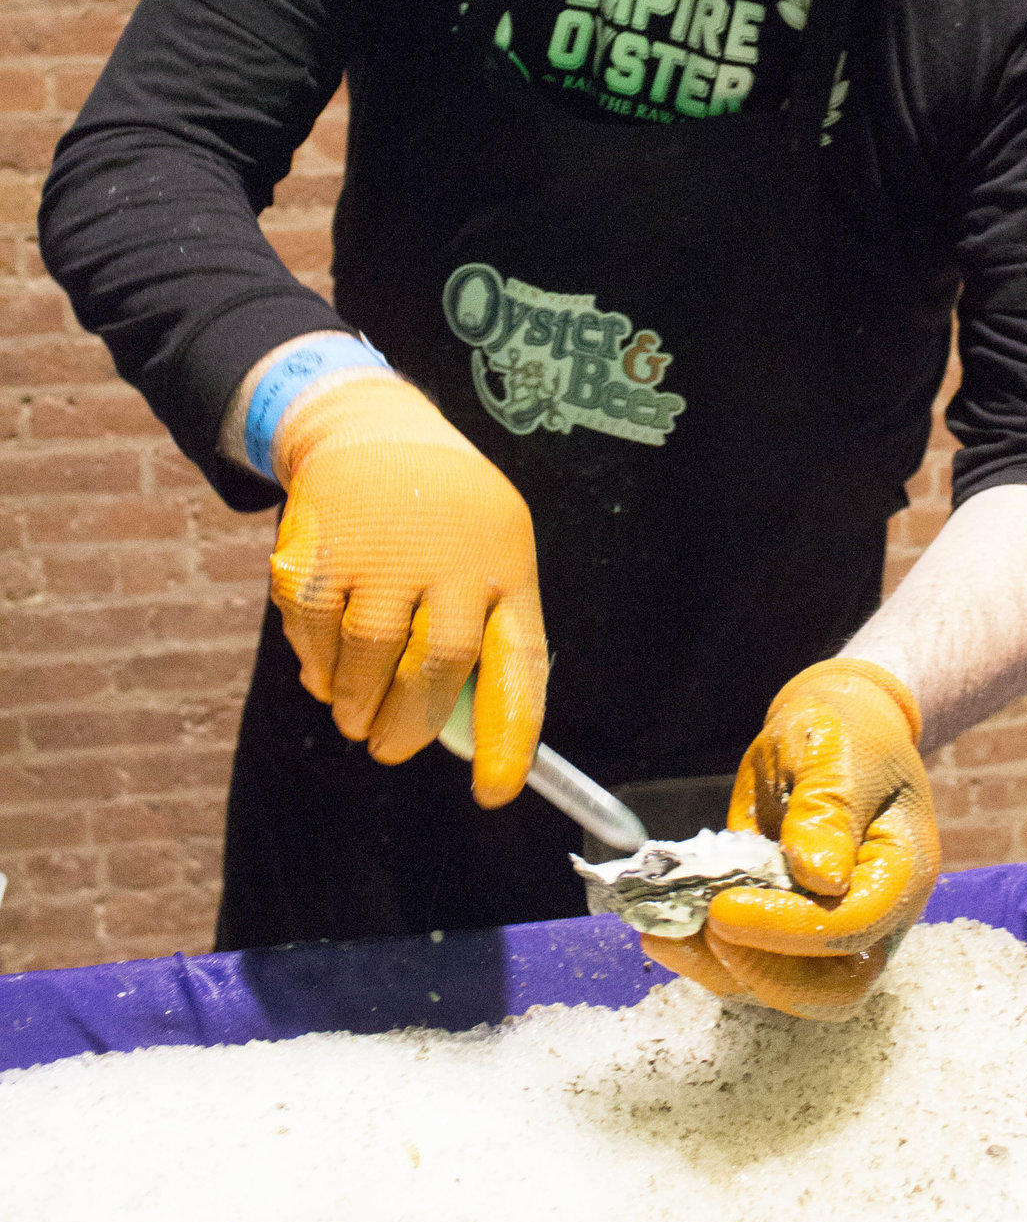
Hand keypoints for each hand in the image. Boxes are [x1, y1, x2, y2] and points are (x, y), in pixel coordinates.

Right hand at [267, 374, 545, 806]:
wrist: (373, 428)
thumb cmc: (445, 518)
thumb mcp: (488, 554)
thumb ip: (481, 638)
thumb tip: (466, 740)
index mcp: (505, 561)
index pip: (517, 663)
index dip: (509, 737)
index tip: (495, 793)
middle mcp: (447, 553)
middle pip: (434, 672)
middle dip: (409, 727)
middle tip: (390, 749)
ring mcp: (377, 551)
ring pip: (365, 663)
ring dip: (358, 704)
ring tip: (357, 712)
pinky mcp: (315, 551)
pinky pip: (313, 637)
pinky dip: (318, 666)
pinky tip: (326, 668)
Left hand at [640, 658, 938, 1020]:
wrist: (836, 731)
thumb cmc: (844, 733)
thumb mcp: (832, 751)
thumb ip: (827, 810)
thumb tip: (819, 877)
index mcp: (900, 869)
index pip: (857, 925)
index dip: (792, 930)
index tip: (726, 911)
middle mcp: (877, 916)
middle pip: (836, 988)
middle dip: (766, 971)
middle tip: (708, 928)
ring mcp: (836, 932)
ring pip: (789, 989)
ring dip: (725, 971)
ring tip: (666, 934)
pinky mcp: (794, 932)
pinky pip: (757, 966)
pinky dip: (710, 960)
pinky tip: (666, 933)